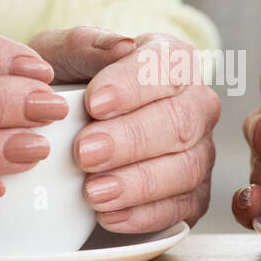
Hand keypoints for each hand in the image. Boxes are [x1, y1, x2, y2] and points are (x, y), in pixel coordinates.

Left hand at [30, 27, 219, 231]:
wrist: (69, 132)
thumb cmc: (68, 86)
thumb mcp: (60, 57)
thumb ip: (83, 44)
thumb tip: (118, 45)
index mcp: (171, 60)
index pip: (165, 67)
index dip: (132, 87)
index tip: (93, 104)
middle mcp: (195, 103)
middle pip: (180, 122)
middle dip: (131, 140)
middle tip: (84, 153)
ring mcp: (200, 150)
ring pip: (186, 168)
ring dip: (138, 183)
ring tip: (93, 192)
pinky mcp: (194, 195)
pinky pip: (182, 208)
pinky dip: (144, 215)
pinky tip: (107, 216)